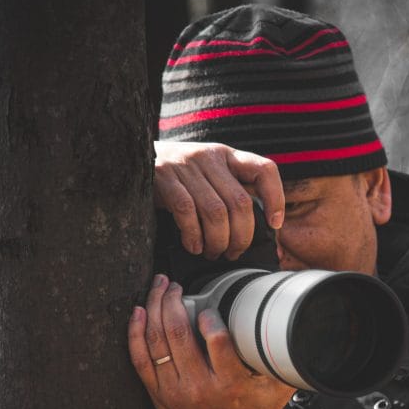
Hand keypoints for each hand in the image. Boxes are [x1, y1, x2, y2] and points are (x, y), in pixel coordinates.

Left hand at [128, 274, 295, 408]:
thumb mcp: (277, 391)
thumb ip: (286, 360)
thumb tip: (302, 330)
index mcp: (231, 385)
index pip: (218, 342)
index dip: (211, 317)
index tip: (211, 306)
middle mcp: (199, 388)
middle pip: (178, 333)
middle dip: (173, 300)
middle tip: (175, 284)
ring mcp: (174, 392)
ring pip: (156, 341)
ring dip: (154, 308)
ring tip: (159, 288)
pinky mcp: (158, 396)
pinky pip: (140, 360)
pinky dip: (136, 334)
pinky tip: (139, 313)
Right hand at [153, 141, 284, 260]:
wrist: (132, 158)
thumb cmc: (180, 178)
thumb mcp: (209, 176)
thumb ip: (233, 195)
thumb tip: (270, 237)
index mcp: (227, 156)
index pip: (264, 169)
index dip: (276, 198)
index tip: (275, 224)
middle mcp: (209, 156)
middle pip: (240, 202)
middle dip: (242, 236)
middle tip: (234, 253)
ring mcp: (185, 165)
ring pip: (215, 212)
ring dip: (218, 241)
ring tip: (214, 253)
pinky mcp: (163, 177)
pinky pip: (186, 212)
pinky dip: (194, 236)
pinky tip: (194, 246)